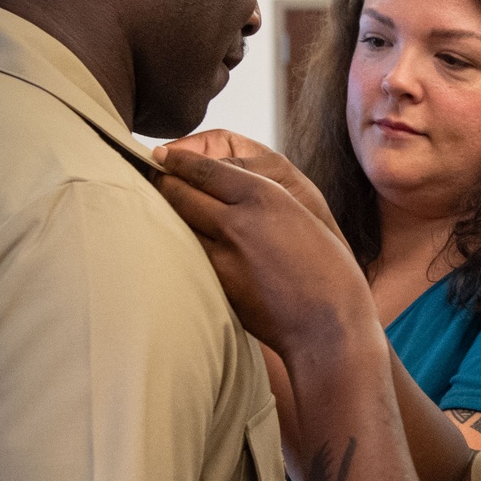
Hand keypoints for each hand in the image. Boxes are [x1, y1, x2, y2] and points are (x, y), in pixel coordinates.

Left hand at [156, 147, 376, 360]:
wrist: (330, 326)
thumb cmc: (327, 270)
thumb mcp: (301, 216)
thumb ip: (263, 197)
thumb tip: (227, 182)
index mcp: (265, 197)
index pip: (204, 169)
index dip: (177, 159)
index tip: (162, 154)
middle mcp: (238, 222)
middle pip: (178, 192)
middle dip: (161, 182)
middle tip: (150, 177)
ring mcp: (223, 257)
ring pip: (175, 224)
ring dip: (163, 213)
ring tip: (152, 206)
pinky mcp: (217, 286)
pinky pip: (187, 255)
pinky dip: (177, 244)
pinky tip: (173, 242)